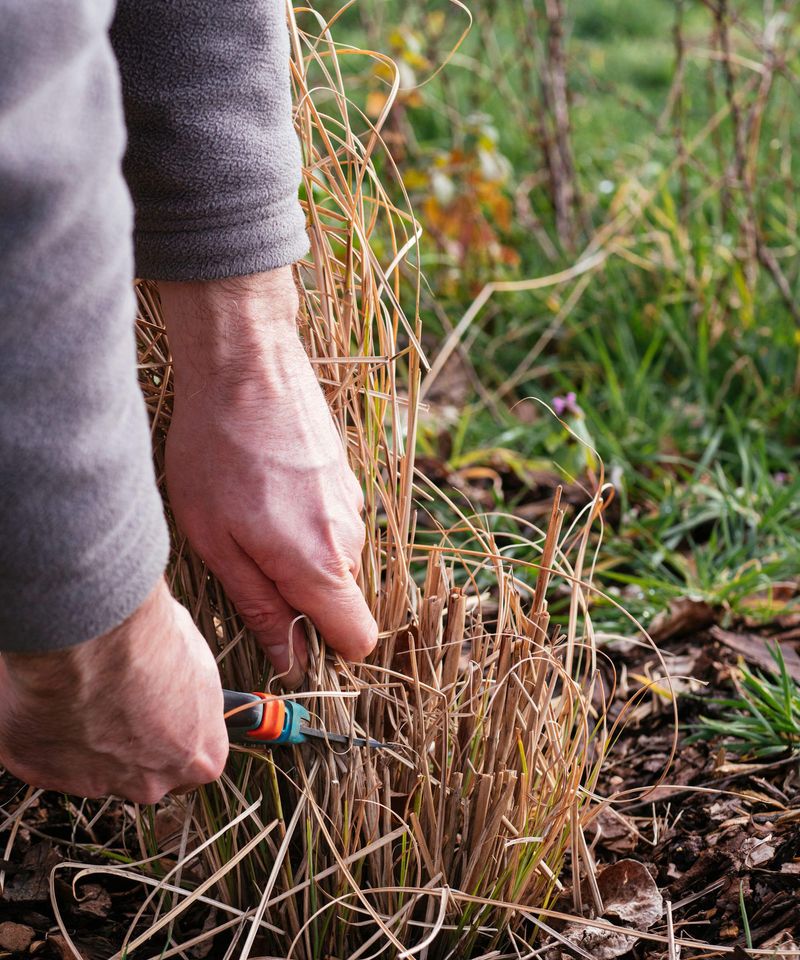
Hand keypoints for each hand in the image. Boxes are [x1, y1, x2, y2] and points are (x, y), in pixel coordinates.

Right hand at [0, 579, 227, 803]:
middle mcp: (151, 782)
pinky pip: (49, 755)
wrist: (89, 633)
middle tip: (116, 695)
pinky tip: (53, 694)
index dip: (174, 735)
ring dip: (87, 735)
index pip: (194, 764)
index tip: (161, 714)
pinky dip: (47, 730)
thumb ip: (190, 703)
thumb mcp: (197, 666)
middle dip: (130, 741)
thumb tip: (178, 698)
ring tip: (81, 688)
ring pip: (93, 764)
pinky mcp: (45, 775)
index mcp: (198, 758)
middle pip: (143, 771)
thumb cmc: (149, 639)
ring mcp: (97, 784)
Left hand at [159, 268, 377, 687]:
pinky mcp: (348, 475)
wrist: (247, 364)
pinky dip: (307, 518)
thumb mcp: (217, 541)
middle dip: (302, 594)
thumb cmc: (217, 451)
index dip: (326, 647)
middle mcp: (349, 536)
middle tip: (246, 557)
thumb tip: (289, 657)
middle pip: (342, 597)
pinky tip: (267, 486)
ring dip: (301, 552)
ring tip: (251, 514)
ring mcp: (354, 501)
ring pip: (336, 556)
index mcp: (318, 563)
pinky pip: (334, 521)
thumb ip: (260, 605)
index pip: (358, 638)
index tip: (287, 632)